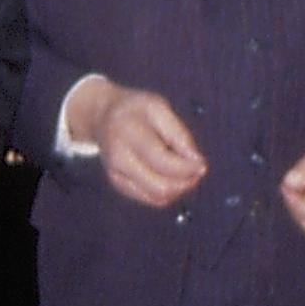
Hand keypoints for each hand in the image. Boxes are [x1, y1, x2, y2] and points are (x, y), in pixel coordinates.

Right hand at [68, 77, 207, 207]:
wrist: (103, 116)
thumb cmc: (135, 109)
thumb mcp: (159, 107)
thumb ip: (179, 134)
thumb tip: (197, 162)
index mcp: (129, 134)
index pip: (163, 162)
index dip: (187, 168)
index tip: (201, 163)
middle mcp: (119, 158)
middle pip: (161, 186)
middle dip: (186, 182)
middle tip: (196, 170)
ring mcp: (117, 175)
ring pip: (157, 197)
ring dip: (179, 189)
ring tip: (186, 172)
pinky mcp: (120, 185)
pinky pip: (151, 198)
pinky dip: (168, 192)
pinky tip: (172, 176)